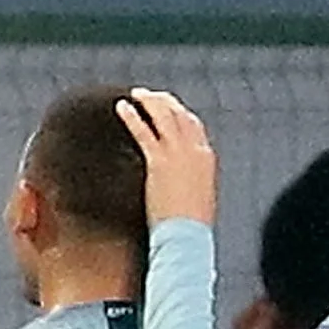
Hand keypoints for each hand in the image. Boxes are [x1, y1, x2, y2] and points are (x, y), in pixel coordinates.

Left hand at [117, 87, 219, 228]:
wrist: (187, 235)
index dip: (181, 114)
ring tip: (137, 94)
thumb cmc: (191, 226)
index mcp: (206, 158)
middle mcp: (195, 150)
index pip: (194, 127)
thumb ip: (190, 182)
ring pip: (165, 117)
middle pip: (181, 115)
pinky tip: (122, 106)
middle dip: (166, 102)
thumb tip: (181, 184)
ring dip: (150, 102)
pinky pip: (143, 131)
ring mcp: (177, 153)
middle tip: (151, 95)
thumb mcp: (197, 198)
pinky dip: (133, 116)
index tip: (170, 108)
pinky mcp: (159, 161)